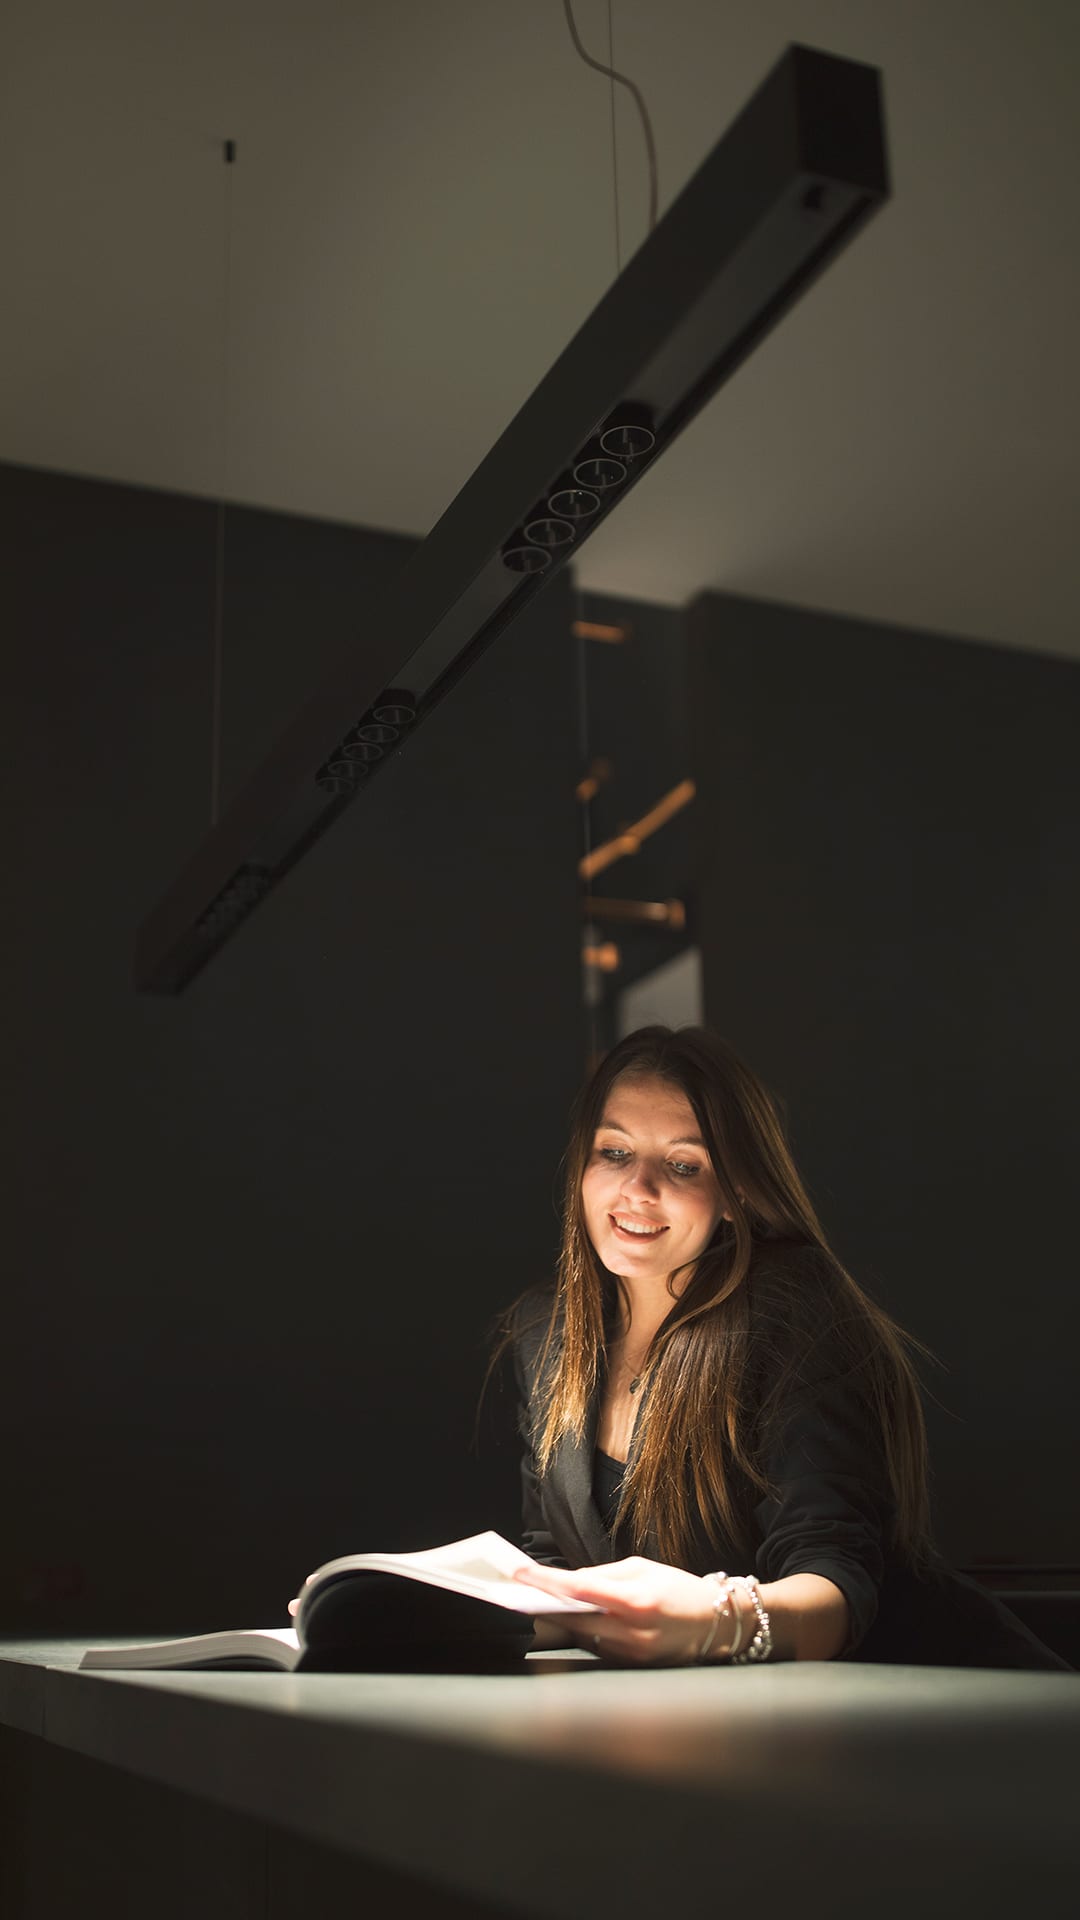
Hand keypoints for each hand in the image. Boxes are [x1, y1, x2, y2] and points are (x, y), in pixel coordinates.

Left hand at [514, 1555, 721, 1665]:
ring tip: (538, 1603)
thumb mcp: (642, 1568)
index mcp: (636, 1601)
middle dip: (545, 1605)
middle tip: (517, 1590)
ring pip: (581, 1637)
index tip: (520, 1573)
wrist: (715, 1622)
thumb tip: (569, 1581)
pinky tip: (570, 1620)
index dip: (546, 1582)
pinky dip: (582, 1633)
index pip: (580, 1590)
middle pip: (574, 1620)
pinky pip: (596, 1648)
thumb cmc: (678, 1588)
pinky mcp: (632, 1666)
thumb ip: (603, 1575)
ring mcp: (632, 1654)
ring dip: (560, 1620)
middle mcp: (633, 1632)